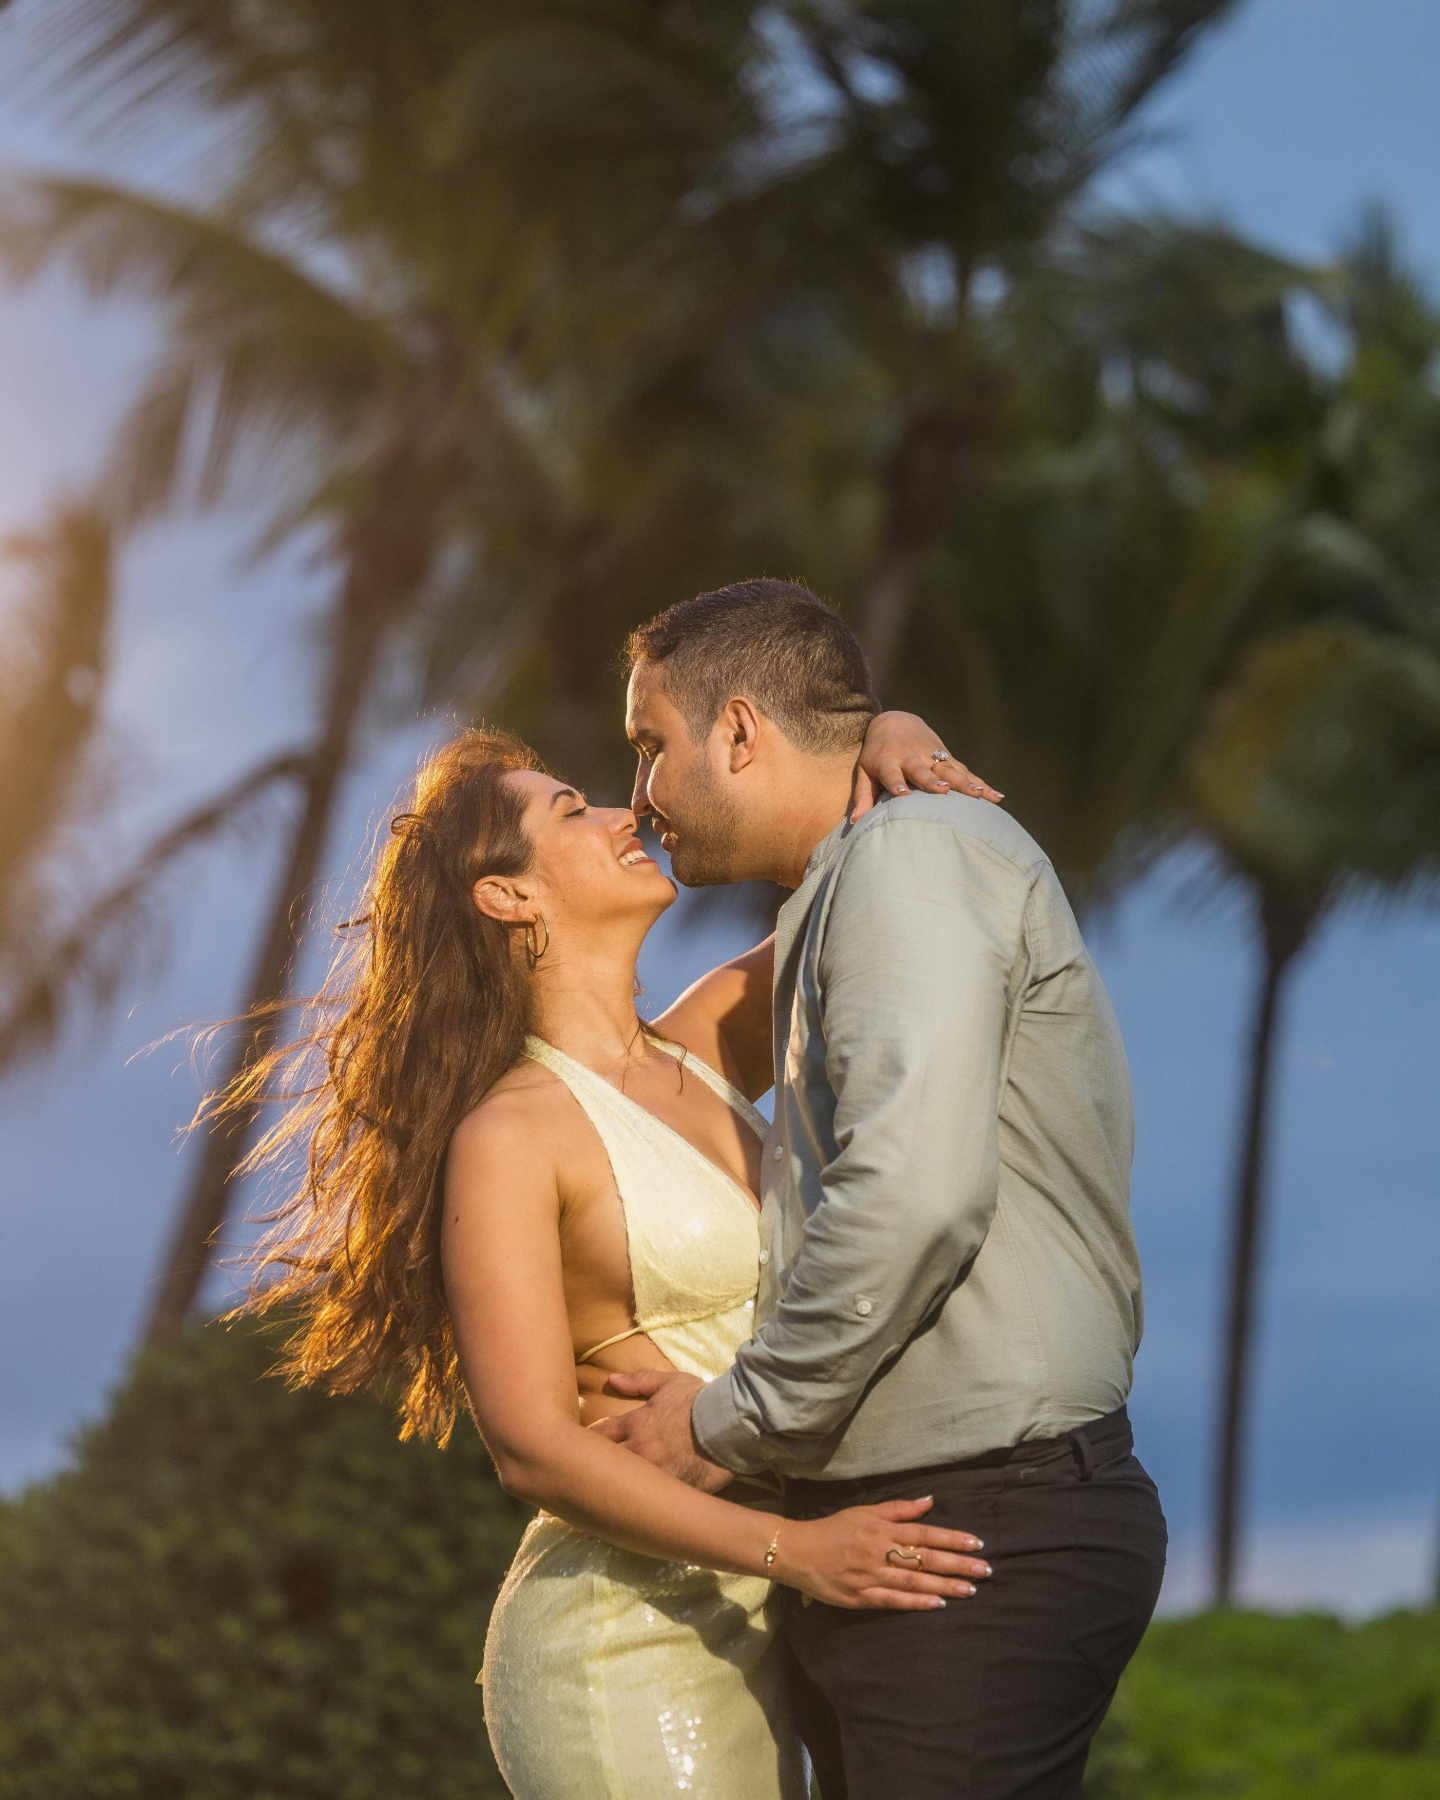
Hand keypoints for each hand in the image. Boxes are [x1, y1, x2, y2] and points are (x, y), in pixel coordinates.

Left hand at [592, 1370, 733, 1493]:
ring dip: (615, 1488)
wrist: (730, 1422)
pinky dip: (640, 1506)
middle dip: (594, 1468)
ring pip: (622, 1486)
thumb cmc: (700, 1400)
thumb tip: (611, 1379)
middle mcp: (639, 1449)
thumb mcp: (670, 1383)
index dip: (589, 1442)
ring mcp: (655, 1473)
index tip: (582, 1447)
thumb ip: (640, 1381)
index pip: (599, 1434)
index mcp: (635, 1423)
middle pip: (603, 1464)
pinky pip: (649, 1503)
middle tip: (586, 1475)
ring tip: (606, 1496)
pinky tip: (632, 1512)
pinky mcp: (672, 1491)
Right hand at [772, 1496, 991, 1610]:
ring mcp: (872, 1576)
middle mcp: (880, 1552)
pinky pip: (894, 1601)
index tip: (977, 1543)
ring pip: (914, 1581)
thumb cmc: (834, 1529)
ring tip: (970, 1589)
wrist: (798, 1552)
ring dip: (945, 1586)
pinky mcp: (862, 1598)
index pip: (924, 1533)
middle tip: (985, 1570)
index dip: (952, 1539)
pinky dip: (917, 1602)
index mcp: (882, 1529)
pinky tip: (938, 1604)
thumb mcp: (865, 1511)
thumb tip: (929, 1501)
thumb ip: (898, 1509)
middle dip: (957, 1565)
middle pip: (925, 1559)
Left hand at [853, 710, 1002, 821]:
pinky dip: (980, 783)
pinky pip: (965, 772)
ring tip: (978, 795)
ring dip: (964, 782)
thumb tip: (855, 823)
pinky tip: (996, 797)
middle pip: (923, 770)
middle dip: (933, 780)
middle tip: (943, 790)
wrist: (895, 722)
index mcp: (888, 761)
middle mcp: (911, 757)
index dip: (896, 782)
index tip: (902, 793)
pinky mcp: (947, 758)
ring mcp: (931, 756)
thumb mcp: (865, 772)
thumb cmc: (876, 755)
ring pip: (950, 770)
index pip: (891, 772)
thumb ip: (862, 796)